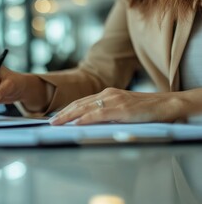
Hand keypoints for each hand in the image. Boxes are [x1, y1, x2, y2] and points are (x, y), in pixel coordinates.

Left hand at [50, 87, 183, 124]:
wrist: (168, 104)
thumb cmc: (146, 109)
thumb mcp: (122, 110)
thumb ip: (108, 113)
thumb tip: (90, 123)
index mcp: (107, 94)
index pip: (81, 102)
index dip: (67, 110)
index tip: (55, 117)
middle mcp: (108, 94)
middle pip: (79, 104)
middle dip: (63, 113)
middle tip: (50, 122)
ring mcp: (114, 100)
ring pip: (86, 108)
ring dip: (69, 116)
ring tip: (57, 123)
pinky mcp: (122, 109)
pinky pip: (100, 114)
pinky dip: (86, 118)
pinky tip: (76, 123)